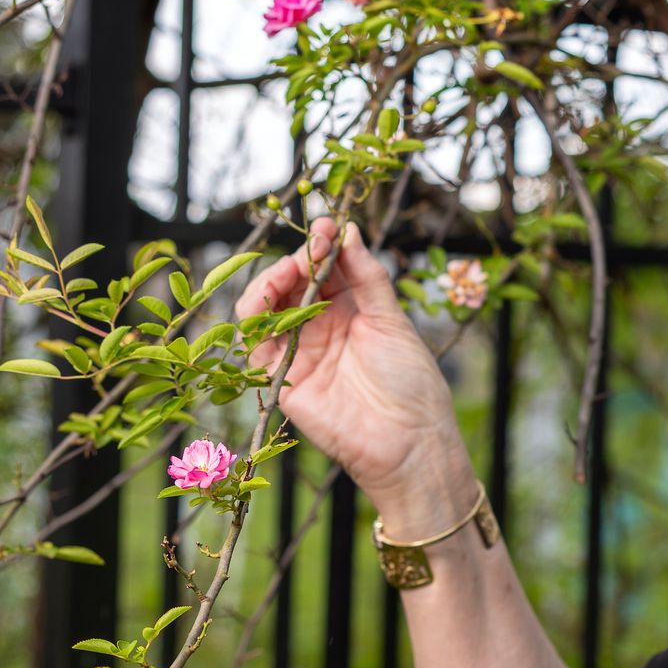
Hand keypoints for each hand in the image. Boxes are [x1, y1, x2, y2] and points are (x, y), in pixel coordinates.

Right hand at [233, 215, 469, 499]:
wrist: (410, 441)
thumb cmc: (412, 381)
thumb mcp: (392, 320)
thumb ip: (368, 276)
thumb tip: (349, 230)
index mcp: (351, 309)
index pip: (323, 267)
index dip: (320, 244)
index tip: (325, 226)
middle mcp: (320, 326)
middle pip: (288, 283)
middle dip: (294, 259)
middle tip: (312, 247)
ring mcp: (299, 352)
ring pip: (264, 309)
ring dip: (270, 284)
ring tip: (289, 272)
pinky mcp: (283, 380)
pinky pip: (256, 347)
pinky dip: (256, 321)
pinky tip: (272, 304)